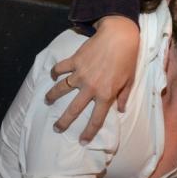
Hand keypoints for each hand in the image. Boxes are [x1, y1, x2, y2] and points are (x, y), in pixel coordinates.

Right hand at [45, 15, 139, 142]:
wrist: (119, 36)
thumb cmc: (128, 59)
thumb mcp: (130, 81)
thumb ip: (123, 97)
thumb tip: (121, 110)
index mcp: (106, 95)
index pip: (96, 119)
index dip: (89, 132)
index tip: (82, 141)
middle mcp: (91, 87)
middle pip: (74, 109)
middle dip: (63, 121)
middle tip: (56, 128)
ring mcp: (81, 74)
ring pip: (61, 89)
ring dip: (52, 97)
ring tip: (47, 101)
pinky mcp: (74, 61)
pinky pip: (60, 68)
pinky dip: (55, 72)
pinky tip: (52, 76)